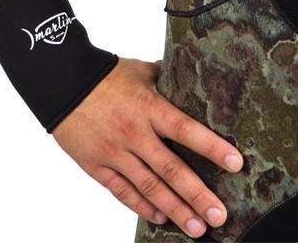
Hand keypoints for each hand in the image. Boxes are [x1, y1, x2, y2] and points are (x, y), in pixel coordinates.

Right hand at [52, 57, 243, 238]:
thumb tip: (189, 74)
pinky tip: (160, 217)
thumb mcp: (138, 70)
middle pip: (170, 169)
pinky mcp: (96, 165)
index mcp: (147, 107)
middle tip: (219, 215)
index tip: (236, 163)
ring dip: (175, 210)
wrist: (61, 82)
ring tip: (196, 228)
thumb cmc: (104, 74)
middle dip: (197, 195)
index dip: (211, 147)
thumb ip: (165, 77)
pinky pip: (122, 191)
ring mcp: (114, 152)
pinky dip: (141, 206)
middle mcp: (133, 133)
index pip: (185, 129)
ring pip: (149, 187)